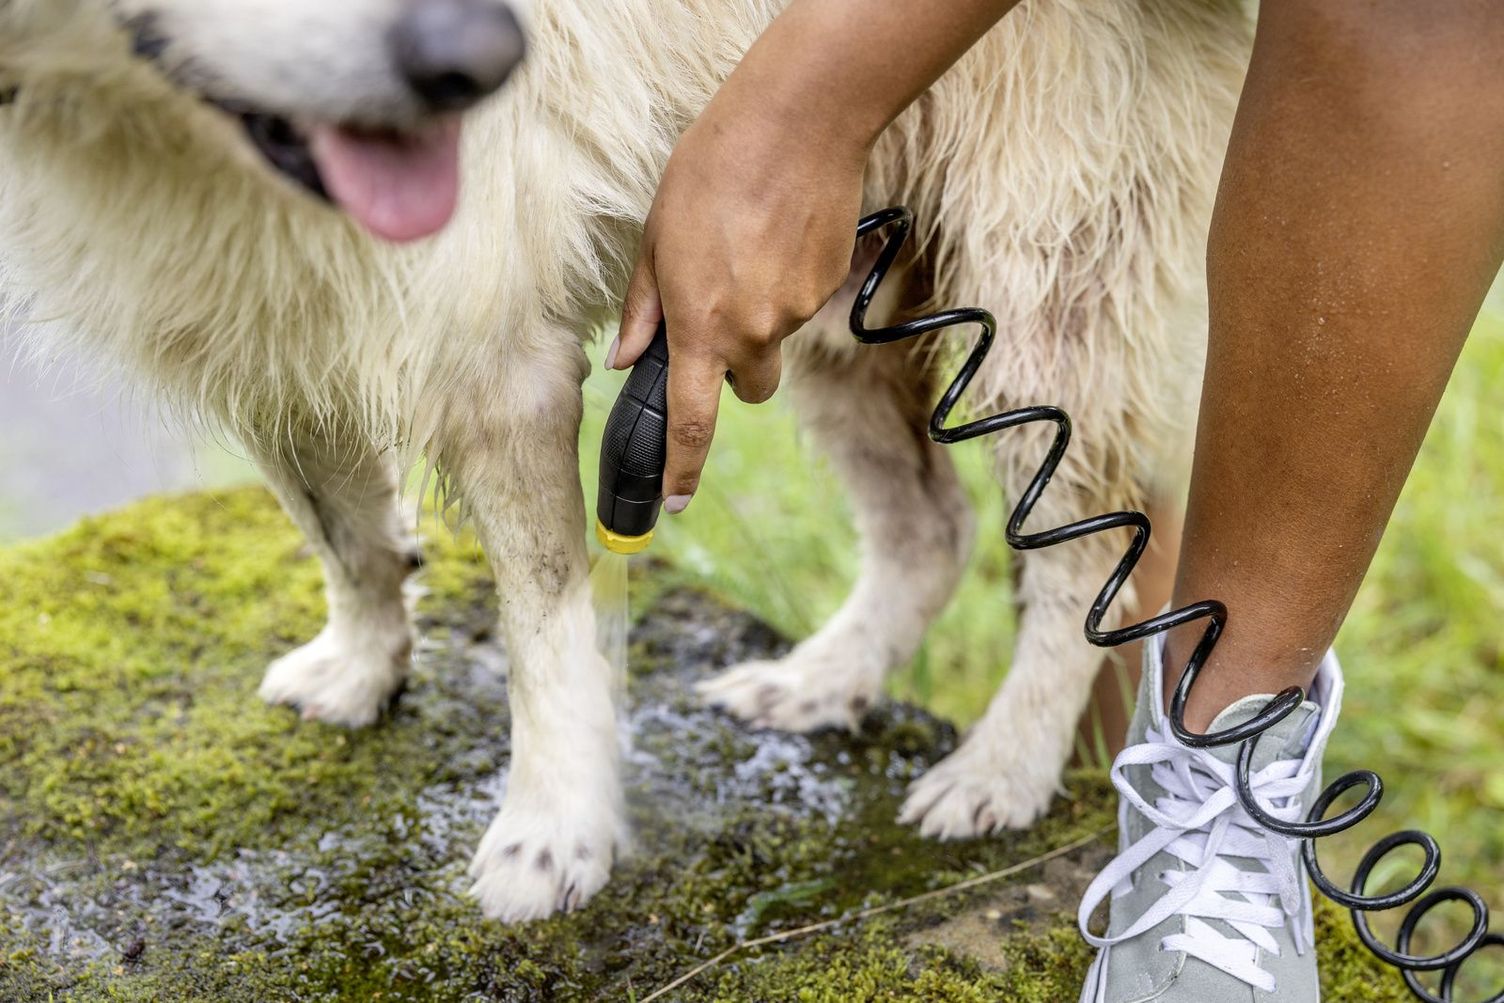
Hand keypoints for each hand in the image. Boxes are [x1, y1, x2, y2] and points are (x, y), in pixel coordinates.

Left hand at [608, 76, 867, 512]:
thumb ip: (645, 310)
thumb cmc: (712, 171)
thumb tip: (627, 360)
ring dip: (760, 313)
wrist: (796, 124)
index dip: (683, 469)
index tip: (675, 499)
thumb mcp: (656, 238)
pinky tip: (780, 232)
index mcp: (700, 326)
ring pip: (775, 339)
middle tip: (720, 314)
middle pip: (748, 389)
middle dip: (734, 370)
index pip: (692, 421)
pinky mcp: (830, 288)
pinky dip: (788, 282)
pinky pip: (802, 304)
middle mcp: (754, 332)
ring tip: (749, 242)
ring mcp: (798, 313)